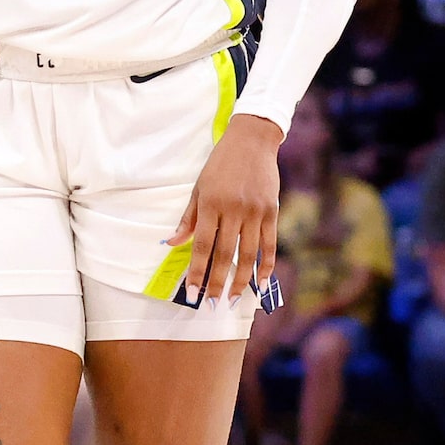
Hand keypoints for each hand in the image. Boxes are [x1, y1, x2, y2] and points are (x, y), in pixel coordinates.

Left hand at [168, 114, 280, 304]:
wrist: (252, 140)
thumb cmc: (220, 164)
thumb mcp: (199, 187)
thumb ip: (188, 218)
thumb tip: (172, 243)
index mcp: (211, 204)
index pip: (201, 245)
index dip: (197, 271)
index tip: (192, 292)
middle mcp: (233, 210)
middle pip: (224, 254)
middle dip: (216, 282)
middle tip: (211, 304)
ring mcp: (255, 212)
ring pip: (248, 254)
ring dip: (241, 280)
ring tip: (233, 299)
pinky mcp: (272, 211)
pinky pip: (270, 244)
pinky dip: (265, 266)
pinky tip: (260, 283)